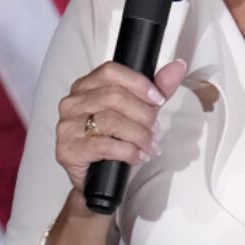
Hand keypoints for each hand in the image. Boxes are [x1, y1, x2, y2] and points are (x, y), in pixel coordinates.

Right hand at [54, 59, 187, 191]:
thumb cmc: (117, 138)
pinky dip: (129, 152)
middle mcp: (72, 102)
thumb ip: (158, 88)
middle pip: (114, 97)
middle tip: (156, 130)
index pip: (111, 71)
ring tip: (151, 146)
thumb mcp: (140, 110)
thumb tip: (178, 66)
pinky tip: (139, 156)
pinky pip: (105, 146)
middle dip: (143, 114)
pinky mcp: (68, 150)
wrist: (97, 178)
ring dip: (139, 135)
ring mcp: (67, 126)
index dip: (139, 83)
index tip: (158, 99)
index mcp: (86, 86)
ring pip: (111, 121)